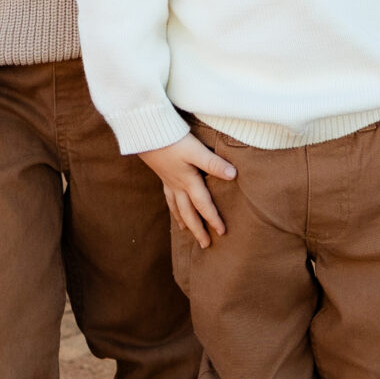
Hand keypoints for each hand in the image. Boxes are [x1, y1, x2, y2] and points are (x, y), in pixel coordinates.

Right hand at [142, 130, 237, 248]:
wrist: (146, 133)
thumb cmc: (172, 140)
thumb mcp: (195, 150)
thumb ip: (213, 163)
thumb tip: (233, 176)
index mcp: (188, 182)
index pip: (204, 205)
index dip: (213, 219)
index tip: (222, 233)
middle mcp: (177, 185)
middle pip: (188, 213)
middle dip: (197, 229)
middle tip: (205, 245)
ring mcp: (168, 181)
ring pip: (176, 207)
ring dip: (183, 221)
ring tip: (186, 231)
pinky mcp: (162, 174)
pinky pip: (168, 197)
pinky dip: (172, 207)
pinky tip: (173, 205)